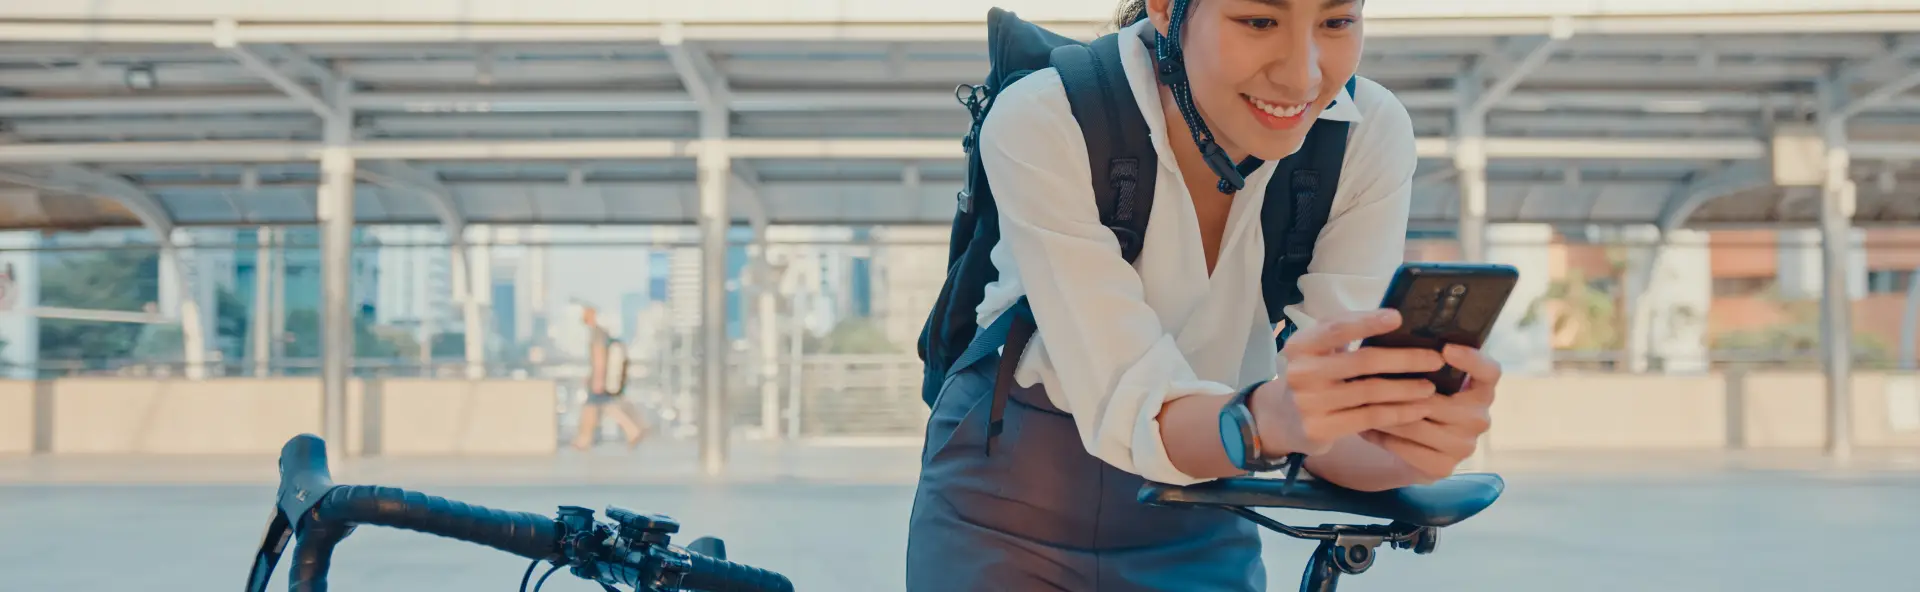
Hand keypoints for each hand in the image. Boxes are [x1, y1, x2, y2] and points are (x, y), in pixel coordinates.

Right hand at [1250, 309, 1447, 457]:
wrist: (1281, 418)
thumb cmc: (1314, 376)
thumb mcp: (1319, 350)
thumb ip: (1346, 334)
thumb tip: (1396, 319)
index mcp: (1301, 345)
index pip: (1337, 328)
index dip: (1368, 322)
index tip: (1399, 317)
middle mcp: (1301, 372)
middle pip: (1362, 361)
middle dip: (1405, 359)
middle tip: (1435, 359)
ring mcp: (1309, 402)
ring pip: (1370, 392)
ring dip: (1407, 389)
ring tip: (1430, 387)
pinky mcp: (1320, 428)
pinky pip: (1369, 418)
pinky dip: (1398, 413)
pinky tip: (1417, 409)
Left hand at [1363, 344, 1499, 482]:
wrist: (1416, 451)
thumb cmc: (1421, 402)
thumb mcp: (1427, 379)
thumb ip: (1424, 360)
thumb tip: (1391, 329)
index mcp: (1482, 390)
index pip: (1490, 372)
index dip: (1472, 360)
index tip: (1445, 349)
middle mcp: (1479, 418)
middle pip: (1438, 400)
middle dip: (1401, 390)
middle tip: (1368, 377)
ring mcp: (1464, 446)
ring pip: (1416, 424)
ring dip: (1385, 412)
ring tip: (1359, 401)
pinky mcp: (1445, 467)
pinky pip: (1407, 448)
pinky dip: (1384, 437)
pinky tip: (1366, 428)